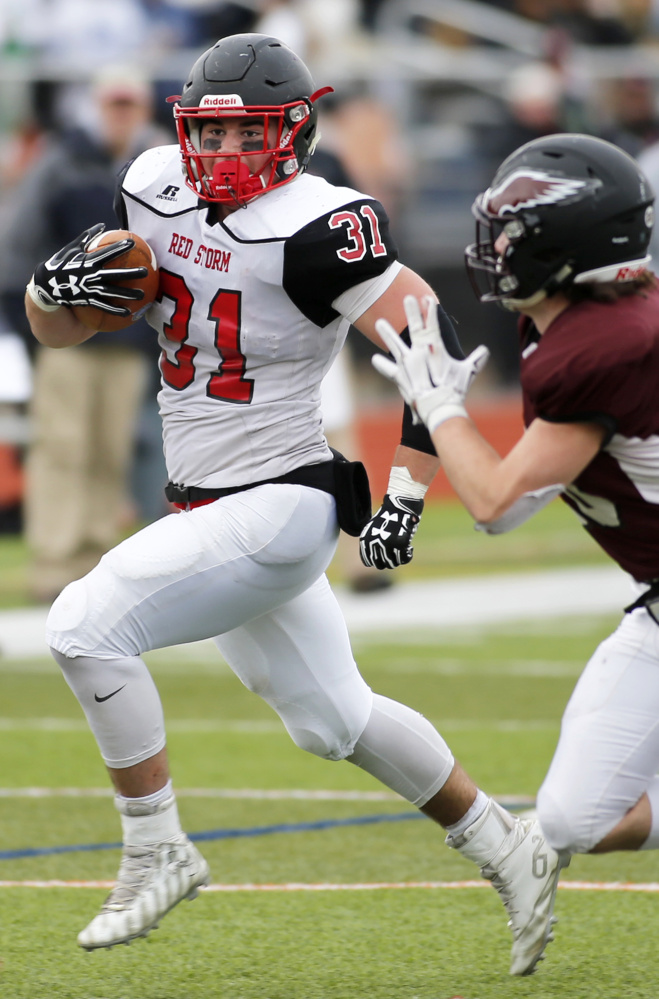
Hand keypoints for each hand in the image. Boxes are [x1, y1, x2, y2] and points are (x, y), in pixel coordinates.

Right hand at [29, 224, 146, 314]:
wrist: (47, 285)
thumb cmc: (61, 263)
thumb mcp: (72, 248)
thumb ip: (87, 236)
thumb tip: (102, 225)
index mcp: (88, 260)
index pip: (108, 252)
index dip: (120, 247)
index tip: (132, 242)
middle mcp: (91, 275)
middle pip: (116, 274)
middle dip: (131, 273)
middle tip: (146, 272)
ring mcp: (90, 289)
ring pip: (113, 292)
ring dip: (128, 294)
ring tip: (143, 294)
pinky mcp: (88, 301)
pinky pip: (104, 307)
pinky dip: (116, 310)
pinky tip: (129, 312)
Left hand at [359, 493, 423, 569]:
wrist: (399, 506)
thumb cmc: (388, 517)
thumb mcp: (372, 529)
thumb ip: (371, 544)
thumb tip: (372, 561)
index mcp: (366, 541)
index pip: (368, 561)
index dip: (377, 561)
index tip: (386, 556)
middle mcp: (374, 544)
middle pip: (380, 565)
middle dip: (388, 562)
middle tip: (395, 555)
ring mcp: (387, 545)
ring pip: (392, 564)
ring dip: (398, 560)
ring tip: (402, 551)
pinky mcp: (399, 544)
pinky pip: (403, 560)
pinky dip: (407, 557)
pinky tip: (409, 549)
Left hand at [373, 294, 489, 431]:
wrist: (439, 406)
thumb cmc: (454, 389)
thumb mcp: (468, 372)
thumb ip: (476, 360)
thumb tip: (485, 351)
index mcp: (435, 348)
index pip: (433, 324)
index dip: (430, 311)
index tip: (427, 298)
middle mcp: (419, 352)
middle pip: (414, 326)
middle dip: (411, 311)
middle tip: (407, 297)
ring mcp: (407, 363)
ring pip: (394, 343)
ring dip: (386, 333)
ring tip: (378, 322)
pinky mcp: (400, 376)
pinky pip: (388, 369)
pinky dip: (382, 365)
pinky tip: (375, 359)